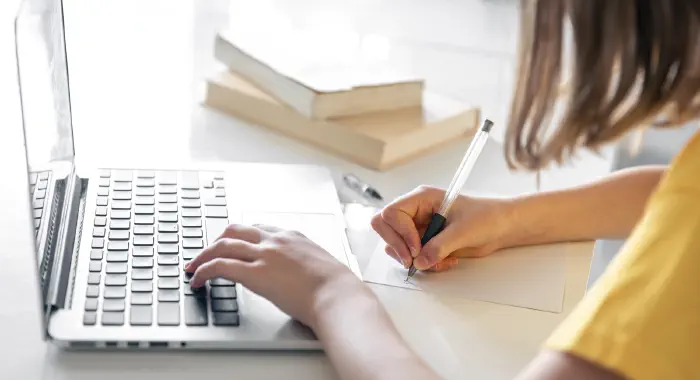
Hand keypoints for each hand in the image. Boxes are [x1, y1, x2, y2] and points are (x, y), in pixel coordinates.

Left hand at [185, 223, 365, 328]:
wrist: (339, 296)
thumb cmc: (336, 288)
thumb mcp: (320, 267)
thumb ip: (304, 266)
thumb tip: (301, 279)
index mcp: (293, 236)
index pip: (258, 228)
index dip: (241, 237)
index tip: (233, 245)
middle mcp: (276, 240)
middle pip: (235, 229)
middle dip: (217, 240)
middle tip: (206, 253)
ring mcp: (264, 254)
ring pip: (223, 244)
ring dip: (203, 255)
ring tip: (194, 267)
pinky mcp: (255, 274)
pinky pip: (220, 266)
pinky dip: (204, 271)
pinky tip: (198, 280)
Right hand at [371, 185, 512, 271]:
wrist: (502, 227)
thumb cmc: (487, 217)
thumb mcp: (464, 231)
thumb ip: (439, 246)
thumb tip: (419, 262)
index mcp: (421, 198)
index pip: (392, 213)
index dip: (401, 233)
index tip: (417, 248)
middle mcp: (415, 212)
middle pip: (384, 227)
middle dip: (398, 247)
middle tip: (414, 260)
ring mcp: (418, 228)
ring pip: (396, 246)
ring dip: (413, 259)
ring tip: (438, 261)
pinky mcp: (424, 243)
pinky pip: (412, 257)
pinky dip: (425, 264)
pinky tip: (446, 261)